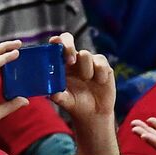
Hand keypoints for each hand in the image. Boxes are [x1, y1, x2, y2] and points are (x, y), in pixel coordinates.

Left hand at [50, 33, 116, 154]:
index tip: (55, 45)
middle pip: (68, 39)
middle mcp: (73, 59)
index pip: (56, 46)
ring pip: (85, 54)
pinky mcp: (103, 65)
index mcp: (60, 65)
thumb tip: (53, 94)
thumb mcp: (66, 102)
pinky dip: (99, 74)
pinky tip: (99, 82)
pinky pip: (100, 62)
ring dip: (85, 70)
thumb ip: (59, 96)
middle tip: (71, 61)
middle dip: (68, 47)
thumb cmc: (76, 104)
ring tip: (87, 81)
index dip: (55, 42)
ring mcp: (88, 61)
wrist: (94, 113)